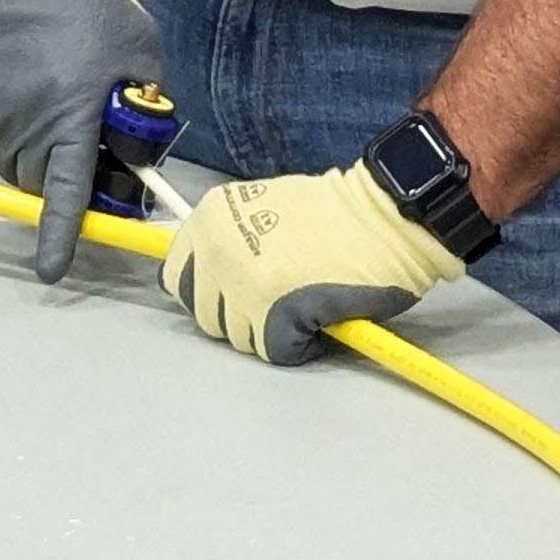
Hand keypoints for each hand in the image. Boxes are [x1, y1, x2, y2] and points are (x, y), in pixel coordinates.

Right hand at [0, 0, 166, 284]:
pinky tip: (19, 83)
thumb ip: (141, 106)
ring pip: (12, 161)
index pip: (67, 192)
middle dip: (61, 171)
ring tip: (46, 93)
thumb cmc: (90, 9)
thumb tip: (134, 157)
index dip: (61, 233)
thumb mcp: (139, 51)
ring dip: (32, 146)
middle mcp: (21, 124)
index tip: (50, 271)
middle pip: (40, 182)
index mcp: (71, 116)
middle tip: (77, 133)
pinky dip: (5, 122)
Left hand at [163, 162, 464, 364]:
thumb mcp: (261, 208)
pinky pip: (276, 351)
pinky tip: (320, 321)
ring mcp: (242, 284)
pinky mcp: (276, 314)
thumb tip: (217, 277)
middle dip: (237, 316)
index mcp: (209, 219)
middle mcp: (215, 250)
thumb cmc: (335, 212)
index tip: (233, 293)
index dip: (207, 291)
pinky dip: (300, 347)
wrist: (382, 215)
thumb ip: (232, 240)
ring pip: (238, 337)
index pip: (177, 277)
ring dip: (269, 331)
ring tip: (303, 306)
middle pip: (204, 314)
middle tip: (276, 302)